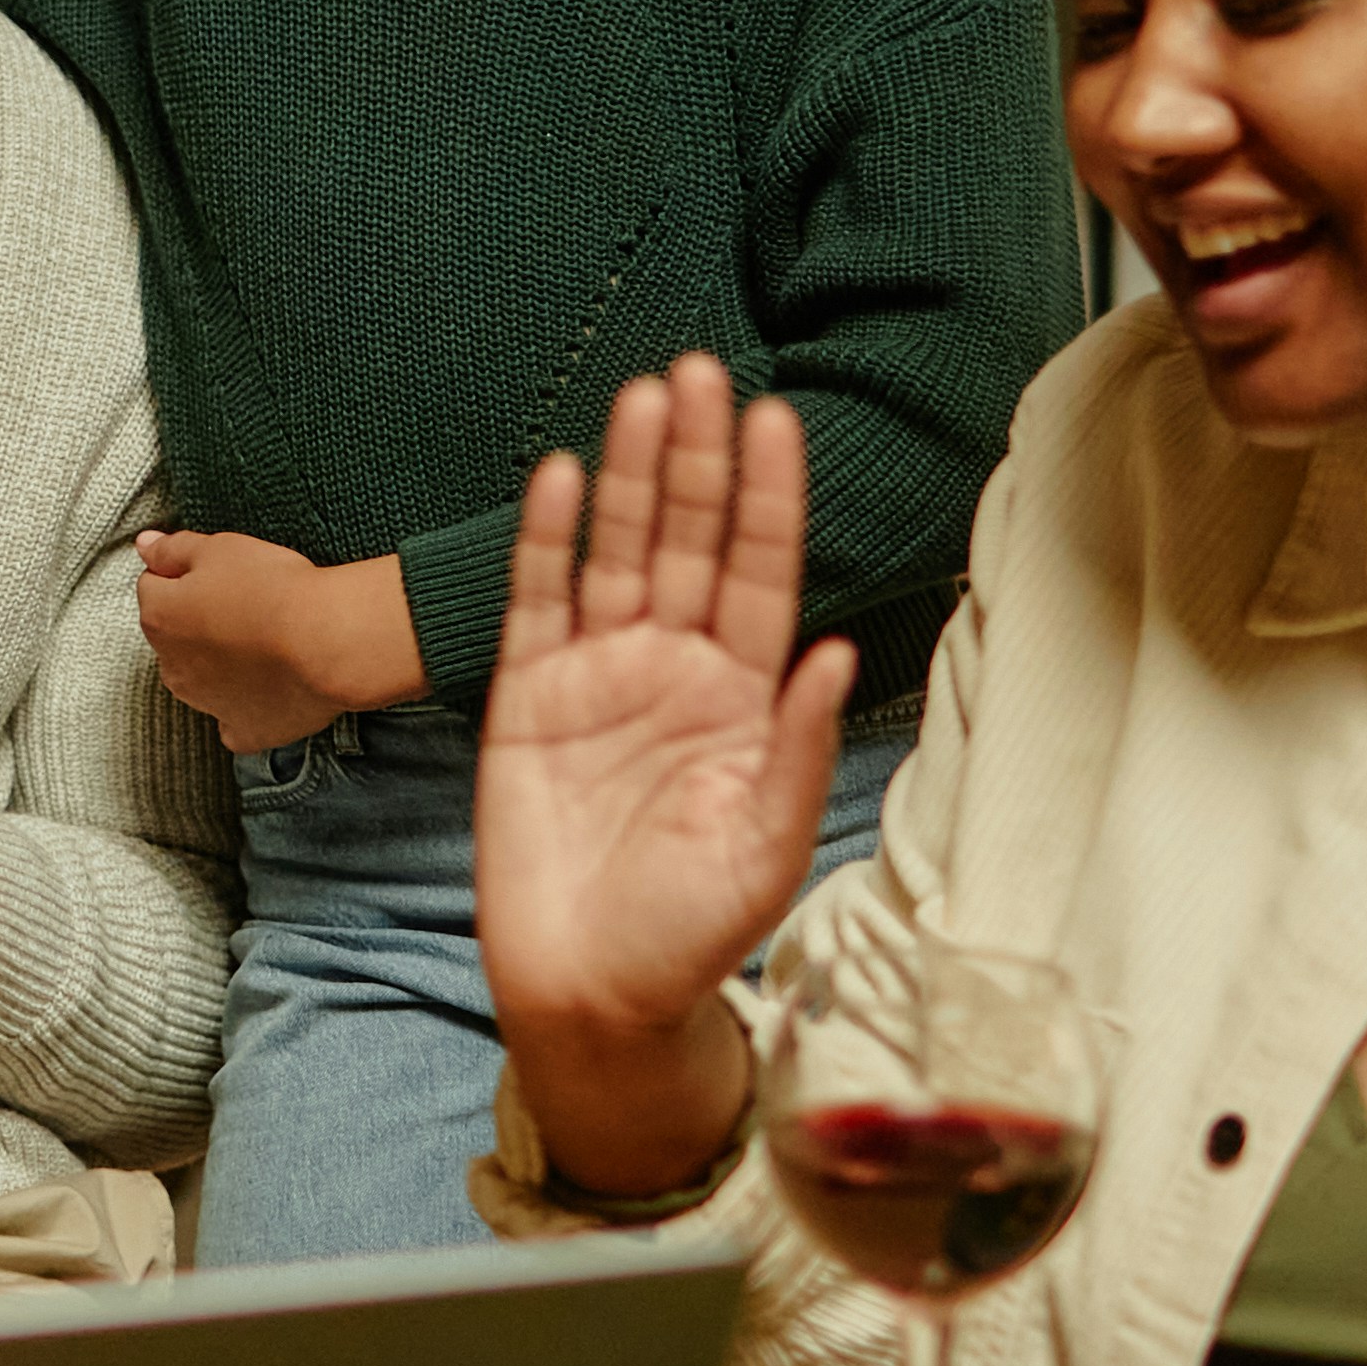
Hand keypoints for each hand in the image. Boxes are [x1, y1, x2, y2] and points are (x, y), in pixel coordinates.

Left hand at [131, 532, 426, 753]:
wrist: (326, 643)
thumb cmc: (273, 590)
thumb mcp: (219, 549)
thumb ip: (173, 549)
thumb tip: (143, 545)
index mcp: (160, 618)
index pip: (153, 588)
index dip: (185, 574)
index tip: (218, 572)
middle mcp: (172, 667)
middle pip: (174, 637)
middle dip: (196, 622)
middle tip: (245, 604)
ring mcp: (206, 704)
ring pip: (201, 678)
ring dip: (218, 664)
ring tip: (263, 644)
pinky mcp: (243, 731)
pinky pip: (234, 722)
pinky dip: (245, 709)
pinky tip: (267, 691)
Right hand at [477, 355, 857, 1203]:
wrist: (589, 993)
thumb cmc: (690, 933)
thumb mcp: (766, 849)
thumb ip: (800, 750)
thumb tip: (841, 653)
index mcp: (746, 699)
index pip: (765, 574)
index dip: (769, 499)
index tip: (775, 420)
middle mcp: (675, 669)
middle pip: (692, 541)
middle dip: (698, 457)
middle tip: (701, 372)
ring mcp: (598, 676)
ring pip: (618, 552)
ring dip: (629, 476)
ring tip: (643, 395)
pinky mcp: (525, 699)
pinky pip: (535, 602)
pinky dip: (544, 541)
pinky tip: (556, 478)